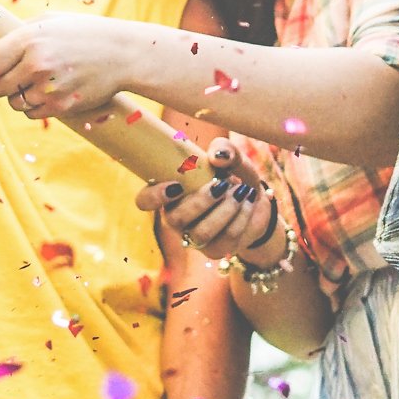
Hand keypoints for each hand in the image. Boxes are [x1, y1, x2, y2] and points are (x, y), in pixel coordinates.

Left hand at [0, 14, 140, 123]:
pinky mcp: (61, 107)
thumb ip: (20, 33)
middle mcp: (36, 65)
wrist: (123, 54)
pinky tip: (47, 92)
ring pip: (13, 103)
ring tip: (34, 82)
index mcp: (29, 40)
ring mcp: (49, 88)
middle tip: (7, 77)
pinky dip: (34, 106)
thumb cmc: (85, 34)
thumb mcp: (51, 21)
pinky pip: (32, 113)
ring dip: (17, 95)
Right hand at [136, 138, 285, 267]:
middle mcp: (176, 218)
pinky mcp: (216, 250)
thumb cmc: (233, 174)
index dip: (153, 196)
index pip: (144, 201)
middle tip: (222, 184)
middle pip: (175, 220)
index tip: (177, 185)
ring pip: (201, 233)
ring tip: (240, 190)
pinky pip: (226, 238)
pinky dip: (241, 216)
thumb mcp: (231, 157)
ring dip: (225, 209)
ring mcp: (194, 237)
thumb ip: (225, 149)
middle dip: (200, 201)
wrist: (255, 198)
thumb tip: (218, 157)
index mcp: (169, 192)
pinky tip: (248, 201)